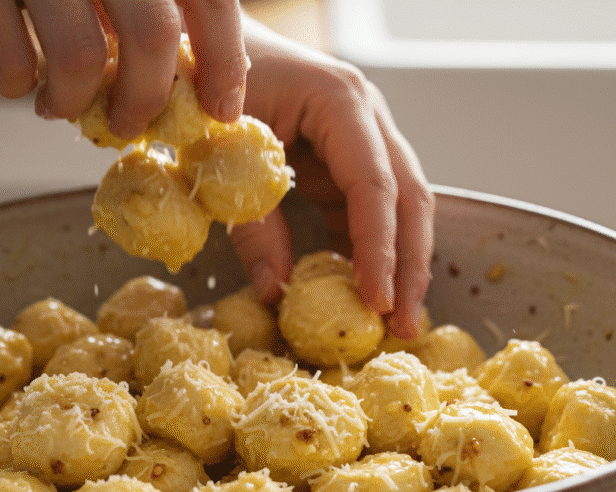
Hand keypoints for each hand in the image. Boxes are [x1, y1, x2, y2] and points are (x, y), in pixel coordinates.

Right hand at [0, 0, 247, 135]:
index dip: (224, 61)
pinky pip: (11, 66)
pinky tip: (14, 76)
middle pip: (154, 38)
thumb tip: (186, 79)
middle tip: (130, 126)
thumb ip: (142, 3)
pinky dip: (15, 85)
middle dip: (146, 100)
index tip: (222, 111)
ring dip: (75, 103)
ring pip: (82, 60)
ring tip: (60, 105)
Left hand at [229, 17, 434, 339]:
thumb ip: (248, 220)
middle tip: (404, 326)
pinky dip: (367, 250)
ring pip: (399, 206)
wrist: (206, 41)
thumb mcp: (219, 150)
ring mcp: (360, 137)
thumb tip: (276, 292)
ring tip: (395, 320)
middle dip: (409, 266)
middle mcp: (365, 117)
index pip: (375, 184)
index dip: (380, 248)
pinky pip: (366, 210)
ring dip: (399, 262)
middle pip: (407, 198)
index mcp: (339, 101)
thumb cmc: (208, 80)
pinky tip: (363, 291)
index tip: (378, 300)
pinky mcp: (344, 159)